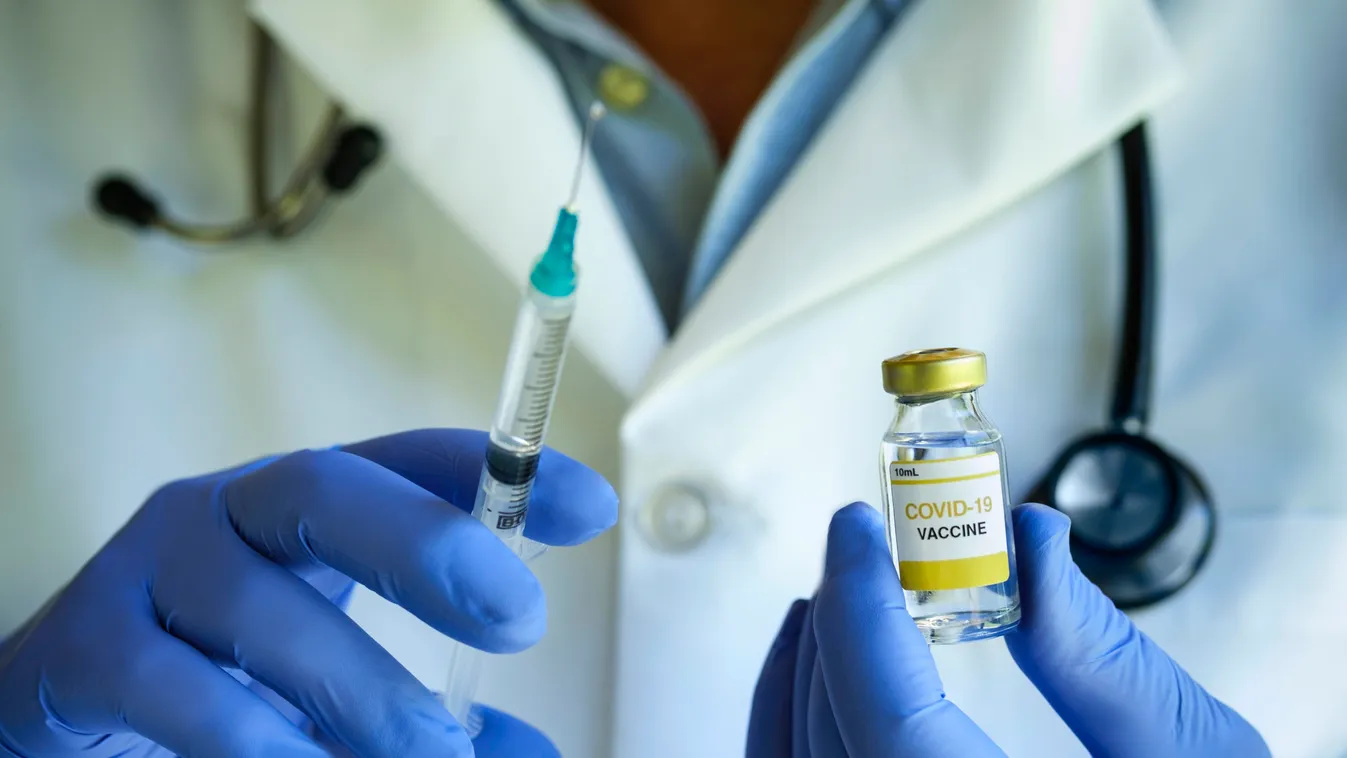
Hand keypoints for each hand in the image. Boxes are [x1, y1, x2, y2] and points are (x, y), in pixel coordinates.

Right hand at [0, 429, 617, 757]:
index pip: (407, 458)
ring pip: (259, 608)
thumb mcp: (335, 676)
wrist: (69, 707)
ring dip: (358, 693)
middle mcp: (227, 512)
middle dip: (429, 546)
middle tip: (520, 622)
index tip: (593, 507)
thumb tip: (532, 755)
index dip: (495, 472)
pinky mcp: (86, 645)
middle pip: (324, 491)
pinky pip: (176, 689)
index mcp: (302, 506)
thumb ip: (427, 709)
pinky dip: (257, 740)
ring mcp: (149, 569)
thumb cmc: (222, 677)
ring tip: (431, 756)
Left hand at [748, 502, 1268, 757]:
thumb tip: (1033, 537)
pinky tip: (822, 678)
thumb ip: (1110, 660)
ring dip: (808, 675)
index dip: (859, 613)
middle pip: (833, 745)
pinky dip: (800, 730)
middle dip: (837, 630)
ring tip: (841, 593)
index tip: (857, 530)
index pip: (888, 728)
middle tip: (861, 549)